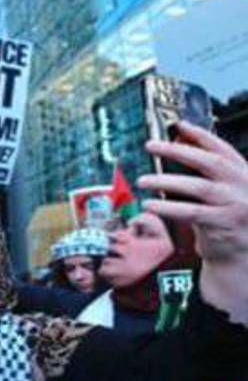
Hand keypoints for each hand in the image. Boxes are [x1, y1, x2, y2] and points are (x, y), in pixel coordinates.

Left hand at [138, 121, 247, 265]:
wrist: (240, 255)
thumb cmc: (226, 220)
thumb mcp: (224, 192)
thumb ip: (207, 173)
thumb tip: (180, 141)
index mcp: (244, 173)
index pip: (222, 149)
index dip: (200, 135)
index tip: (179, 125)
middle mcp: (244, 185)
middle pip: (208, 162)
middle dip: (177, 151)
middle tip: (151, 146)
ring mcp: (236, 205)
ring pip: (197, 187)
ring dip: (166, 182)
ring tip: (142, 181)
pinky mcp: (223, 224)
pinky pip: (191, 212)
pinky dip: (168, 208)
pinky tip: (149, 205)